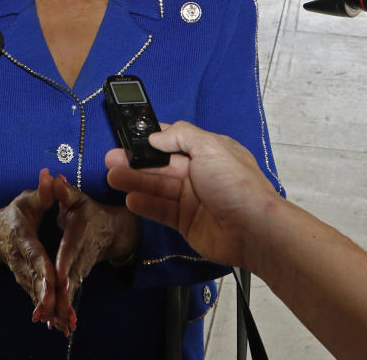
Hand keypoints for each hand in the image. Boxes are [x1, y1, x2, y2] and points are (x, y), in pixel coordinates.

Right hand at [0, 168, 56, 326]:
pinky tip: (57, 324)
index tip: (52, 281)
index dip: (43, 268)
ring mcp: (21, 271)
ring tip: (63, 323)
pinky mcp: (24, 280)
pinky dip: (45, 310)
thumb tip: (50, 174)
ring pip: (35, 292)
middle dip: (46, 296)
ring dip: (48, 307)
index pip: (34, 254)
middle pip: (35, 279)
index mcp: (22, 237)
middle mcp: (20, 258)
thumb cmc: (14, 214)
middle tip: (58, 311)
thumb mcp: (26, 200)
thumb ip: (42, 192)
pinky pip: (35, 296)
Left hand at [50, 174, 139, 334]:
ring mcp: (82, 268)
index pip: (70, 251)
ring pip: (72, 289)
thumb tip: (53, 178)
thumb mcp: (79, 198)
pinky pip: (71, 294)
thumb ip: (64, 191)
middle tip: (52, 311)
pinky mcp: (79, 277)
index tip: (57, 278)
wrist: (114, 231)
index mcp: (79, 235)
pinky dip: (66, 308)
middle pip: (71, 276)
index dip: (64, 264)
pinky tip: (60, 324)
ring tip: (55, 323)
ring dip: (64, 306)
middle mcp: (81, 255)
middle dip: (62, 295)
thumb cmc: (92, 212)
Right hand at [106, 121, 278, 270]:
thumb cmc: (238, 186)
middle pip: (161, 166)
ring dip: (135, 181)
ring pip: (157, 187)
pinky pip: (161, 210)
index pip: (173, 141)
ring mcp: (192, 199)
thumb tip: (157, 136)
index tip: (129, 140)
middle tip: (112, 160)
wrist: (253, 229)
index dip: (151, 141)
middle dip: (136, 162)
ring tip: (114, 177)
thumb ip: (181, 136)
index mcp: (207, 151)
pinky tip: (131, 199)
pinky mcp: (187, 222)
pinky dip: (145, 204)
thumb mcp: (210, 147)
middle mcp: (199, 173)